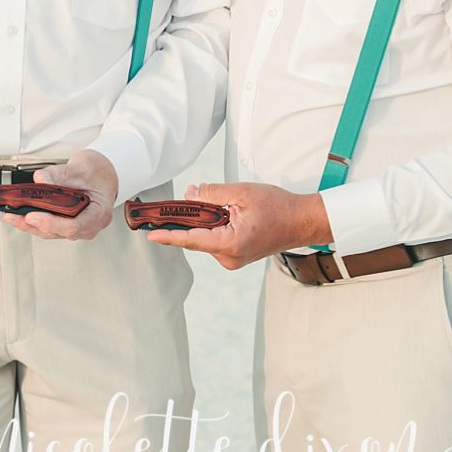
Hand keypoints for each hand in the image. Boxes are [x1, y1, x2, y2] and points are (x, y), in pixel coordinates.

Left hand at [0, 151, 117, 241]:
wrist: (105, 173)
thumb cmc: (98, 172)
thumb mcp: (81, 167)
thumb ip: (60, 174)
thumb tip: (41, 179)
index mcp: (98, 214)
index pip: (74, 225)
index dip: (52, 223)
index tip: (33, 216)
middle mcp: (90, 225)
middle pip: (60, 232)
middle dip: (34, 225)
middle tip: (13, 217)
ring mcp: (80, 226)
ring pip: (54, 232)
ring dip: (31, 226)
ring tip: (11, 217)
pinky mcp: (70, 223)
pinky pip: (53, 227)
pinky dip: (36, 222)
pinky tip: (21, 216)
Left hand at [140, 181, 330, 271]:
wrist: (302, 221)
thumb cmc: (277, 207)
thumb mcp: (240, 192)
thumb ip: (210, 193)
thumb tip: (189, 195)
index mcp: (231, 244)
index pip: (191, 239)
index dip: (168, 236)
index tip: (149, 234)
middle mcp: (230, 257)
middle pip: (195, 235)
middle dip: (187, 215)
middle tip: (189, 193)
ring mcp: (233, 258)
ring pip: (204, 235)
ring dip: (202, 217)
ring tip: (214, 199)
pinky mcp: (236, 254)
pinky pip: (214, 238)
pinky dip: (211, 223)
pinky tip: (219, 209)